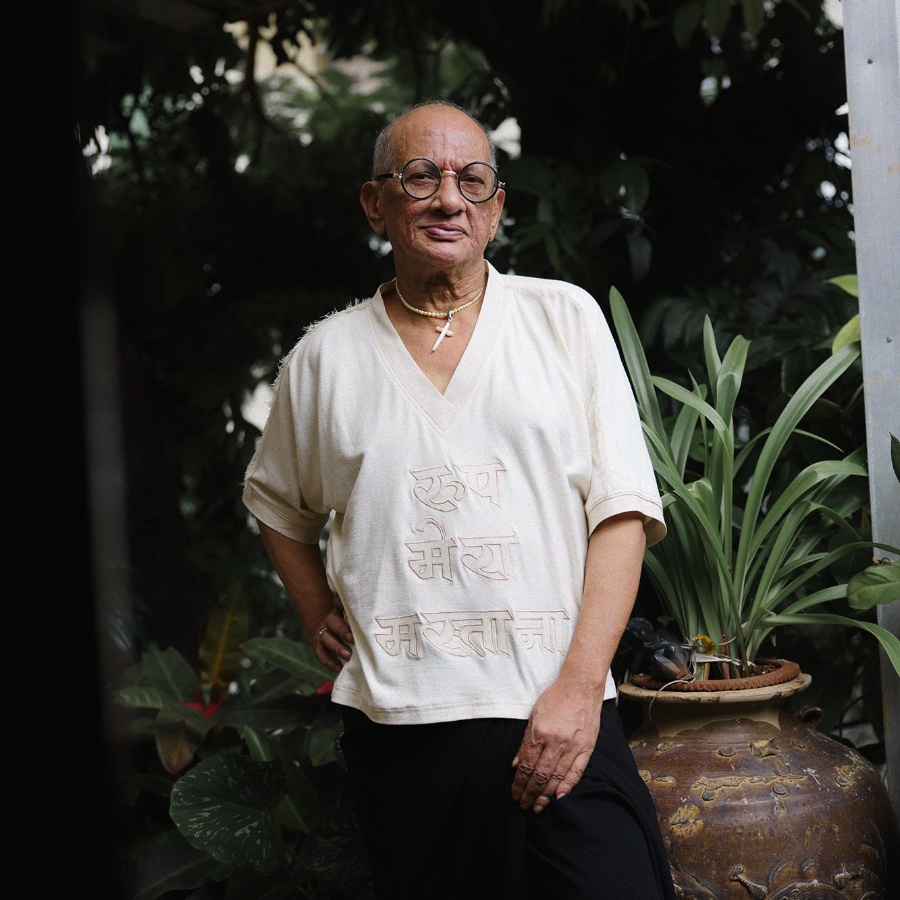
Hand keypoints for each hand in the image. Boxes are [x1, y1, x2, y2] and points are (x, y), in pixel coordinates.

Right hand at [311, 595, 353, 673]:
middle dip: (343, 632)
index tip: (352, 623)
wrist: (323, 626)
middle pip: (333, 626)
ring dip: (337, 649)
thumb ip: (352, 609)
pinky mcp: (318, 648)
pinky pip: (322, 656)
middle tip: (353, 640)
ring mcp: (321, 636)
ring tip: (348, 656)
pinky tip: (339, 669)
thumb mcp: (346, 612)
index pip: (338, 611)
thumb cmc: (342, 620)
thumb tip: (363, 598)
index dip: (343, 615)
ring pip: (326, 642)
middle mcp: (326, 624)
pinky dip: (330, 663)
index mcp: (335, 613)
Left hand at [511, 678, 600, 812]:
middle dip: (529, 793)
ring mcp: (573, 746)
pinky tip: (559, 798)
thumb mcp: (534, 715)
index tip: (514, 793)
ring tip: (537, 807)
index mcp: (540, 732)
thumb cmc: (555, 698)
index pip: (526, 764)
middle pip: (540, 775)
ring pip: (557, 777)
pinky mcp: (587, 747)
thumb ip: (525, 741)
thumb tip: (516, 764)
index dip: (518, 782)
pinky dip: (567, 786)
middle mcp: (556, 741)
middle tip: (523, 805)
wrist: (581, 686)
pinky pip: (576, 772)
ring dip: (546, 795)